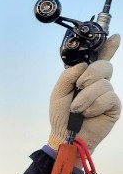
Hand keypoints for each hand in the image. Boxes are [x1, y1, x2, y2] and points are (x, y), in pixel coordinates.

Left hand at [48, 34, 120, 152]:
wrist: (65, 136)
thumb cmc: (62, 115)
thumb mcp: (59, 92)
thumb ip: (68, 75)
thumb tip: (84, 65)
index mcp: (85, 76)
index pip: (99, 58)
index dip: (108, 47)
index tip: (114, 38)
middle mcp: (98, 83)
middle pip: (104, 66)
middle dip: (90, 75)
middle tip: (79, 86)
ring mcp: (107, 94)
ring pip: (103, 83)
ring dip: (86, 97)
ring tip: (77, 109)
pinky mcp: (113, 106)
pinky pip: (107, 98)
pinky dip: (93, 106)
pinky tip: (87, 114)